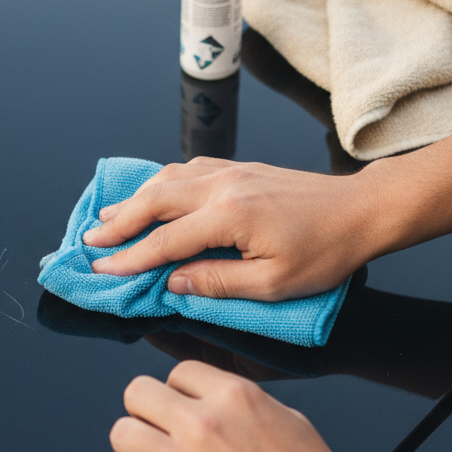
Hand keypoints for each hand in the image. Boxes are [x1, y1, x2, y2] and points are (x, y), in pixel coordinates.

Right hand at [82, 157, 374, 300]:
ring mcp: (230, 172)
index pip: (164, 241)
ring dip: (133, 199)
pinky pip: (186, 169)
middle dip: (117, 223)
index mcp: (230, 217)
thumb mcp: (273, 284)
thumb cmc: (325, 252)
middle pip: (154, 202)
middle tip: (89, 241)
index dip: (129, 258)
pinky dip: (159, 182)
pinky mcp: (239, 168)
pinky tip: (150, 194)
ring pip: (166, 180)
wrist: (361, 210)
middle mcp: (223, 187)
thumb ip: (217, 283)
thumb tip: (172, 283)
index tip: (102, 269)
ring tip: (107, 217)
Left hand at [110, 360, 361, 451]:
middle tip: (161, 432)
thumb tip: (210, 400)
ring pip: (120, 434)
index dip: (181, 393)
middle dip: (147, 412)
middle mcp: (203, 423)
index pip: (177, 373)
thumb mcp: (286, 416)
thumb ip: (239, 402)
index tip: (187, 411)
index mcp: (234, 395)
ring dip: (134, 447)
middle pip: (137, 393)